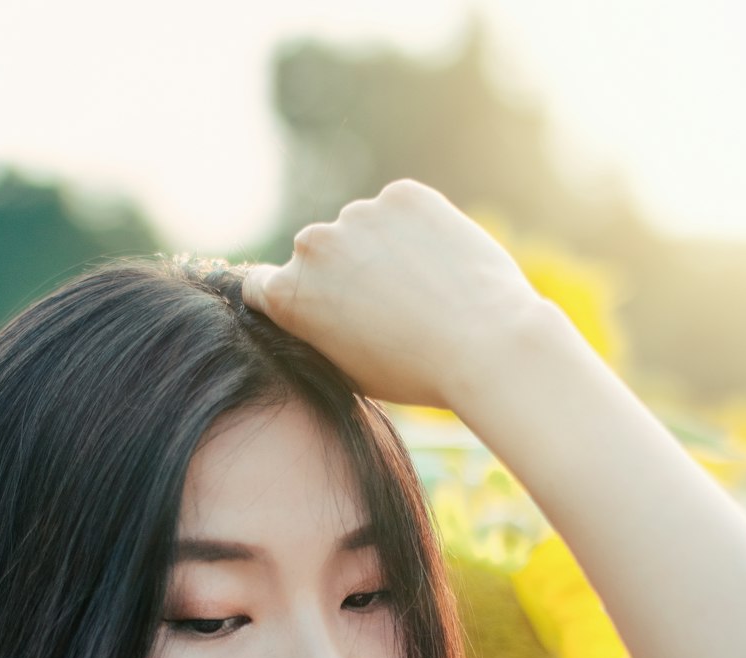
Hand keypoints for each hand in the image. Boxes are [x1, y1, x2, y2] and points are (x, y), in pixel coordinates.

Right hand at [241, 179, 544, 409]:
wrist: (482, 345)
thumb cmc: (415, 374)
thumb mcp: (347, 368)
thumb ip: (319, 328)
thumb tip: (319, 306)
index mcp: (286, 295)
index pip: (262, 284)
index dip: (293, 297)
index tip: (317, 306)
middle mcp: (311, 246)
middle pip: (320, 255)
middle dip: (343, 272)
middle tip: (389, 307)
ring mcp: (358, 214)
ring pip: (364, 229)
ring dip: (383, 248)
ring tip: (425, 292)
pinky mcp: (403, 195)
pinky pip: (403, 211)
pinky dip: (417, 230)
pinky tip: (442, 267)